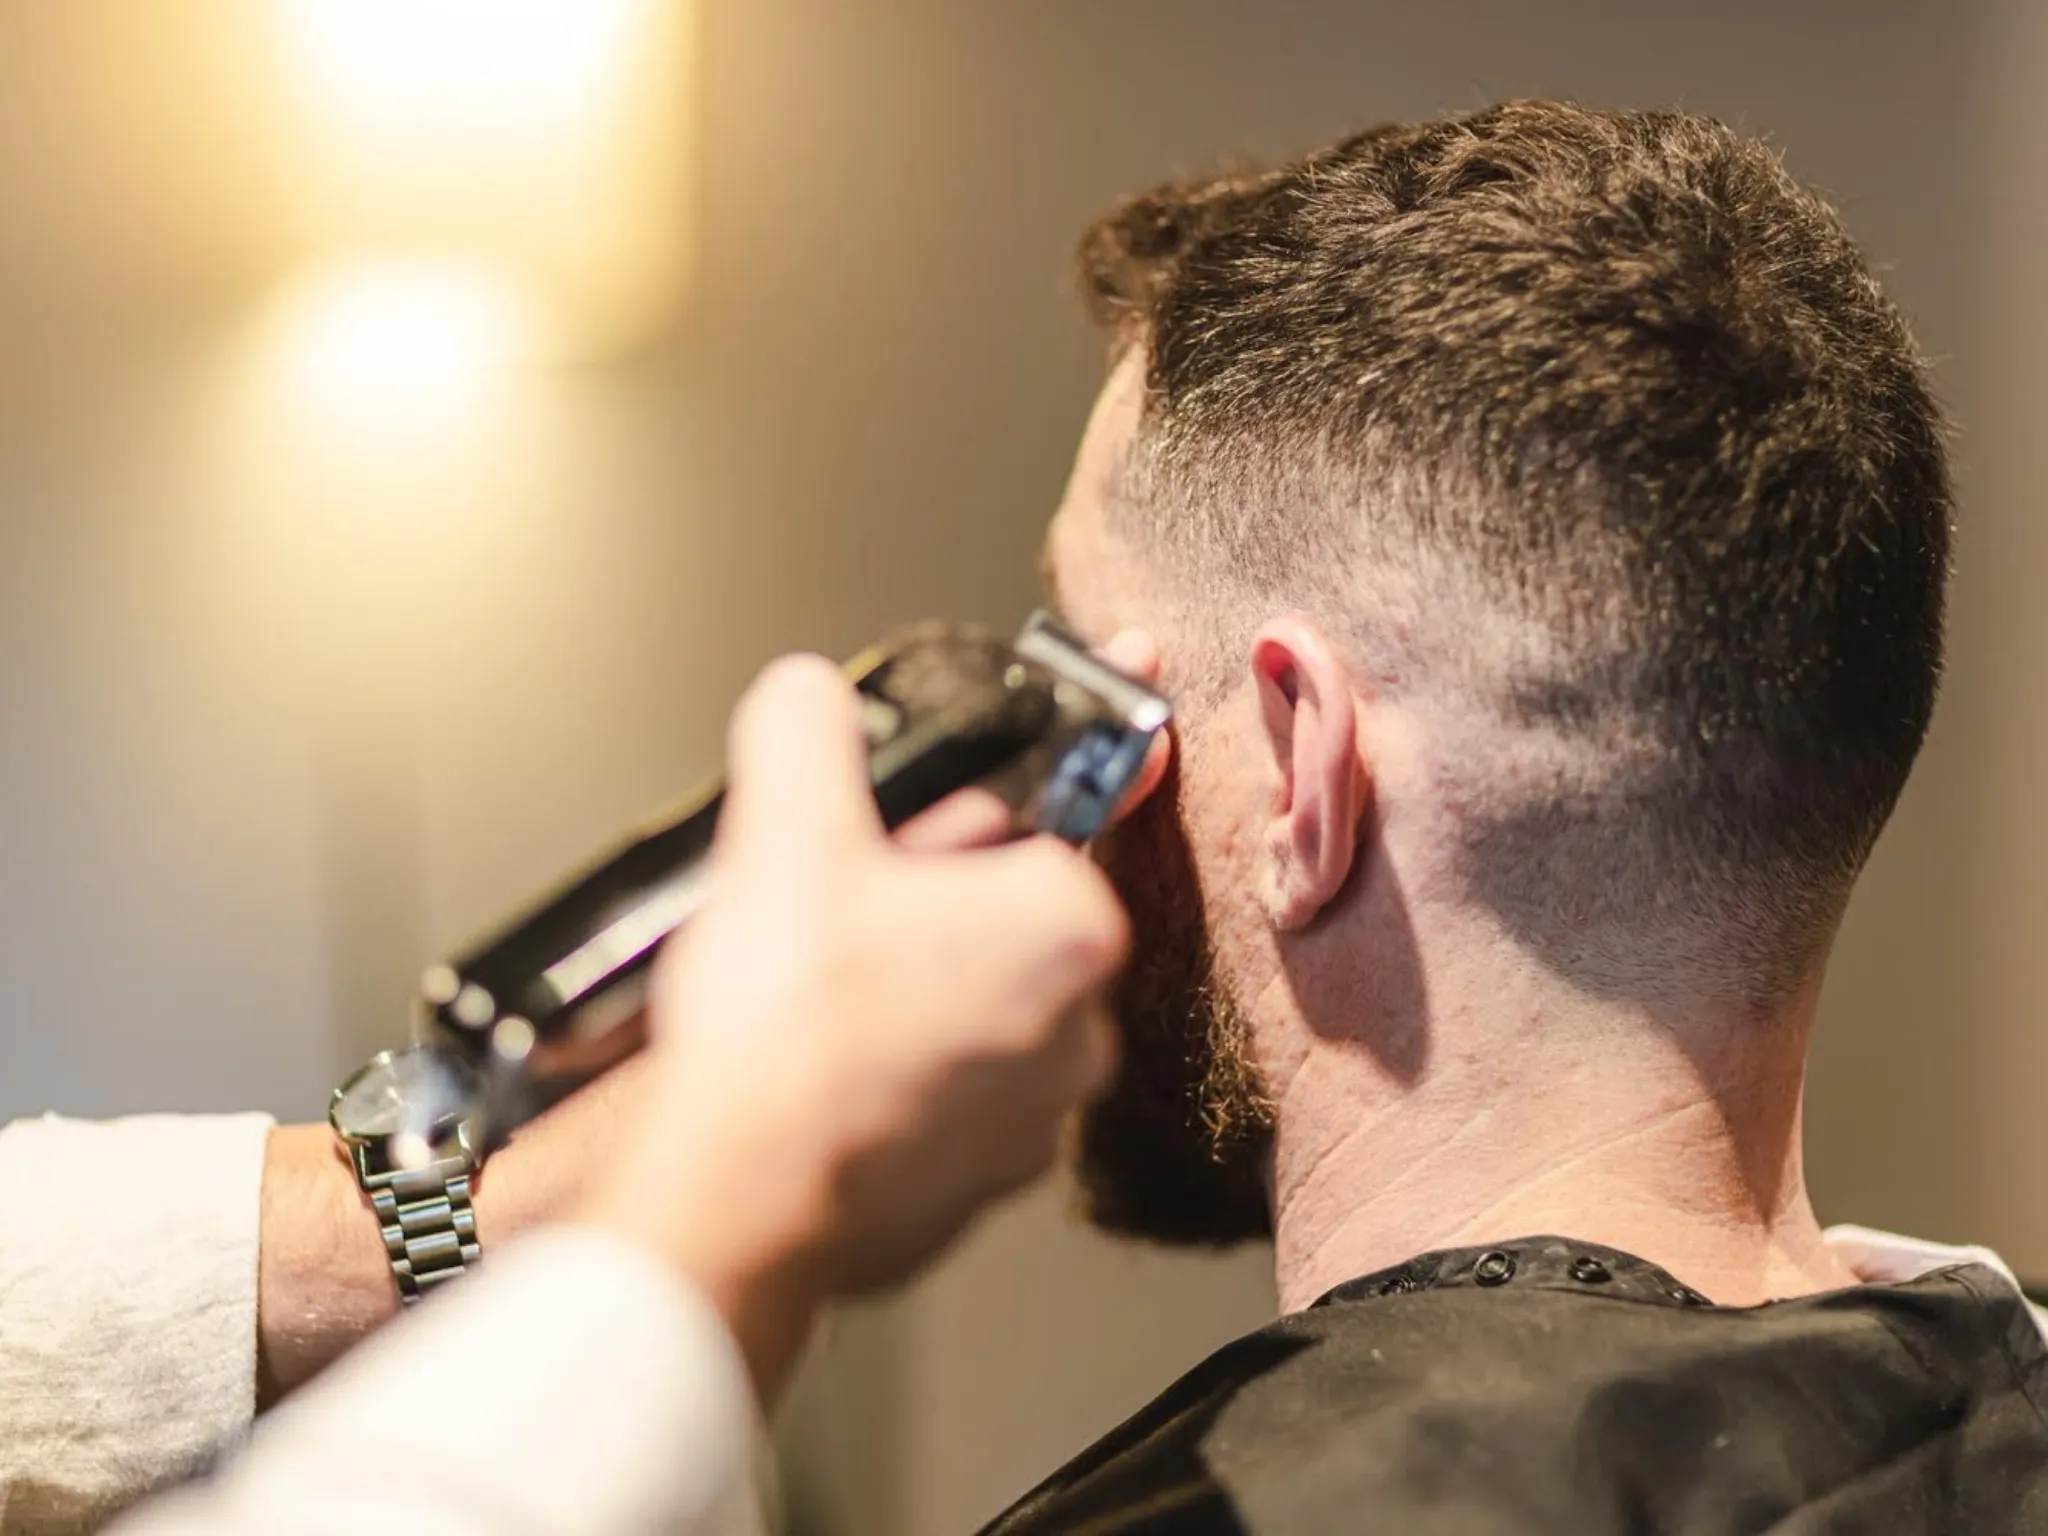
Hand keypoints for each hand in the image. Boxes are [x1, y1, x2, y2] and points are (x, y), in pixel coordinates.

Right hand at [580, 655, 1130, 1401]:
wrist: (737, 1197)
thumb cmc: (788, 1027)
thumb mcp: (787, 825)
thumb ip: (808, 728)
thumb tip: (809, 696)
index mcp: (1069, 924)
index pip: (1046, 824)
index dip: (988, 795)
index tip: (997, 781)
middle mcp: (1079, 1028)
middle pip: (998, 920)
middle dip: (926, 897)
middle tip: (836, 894)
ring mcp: (1033, 1120)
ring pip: (969, 1008)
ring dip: (908, 984)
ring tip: (813, 982)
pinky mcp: (975, 1186)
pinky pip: (940, 1093)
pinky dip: (891, 1071)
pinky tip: (818, 1057)